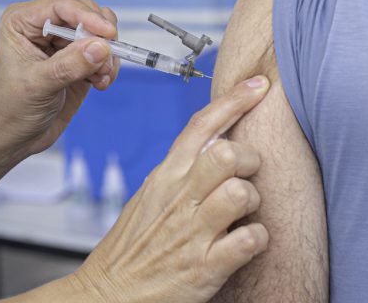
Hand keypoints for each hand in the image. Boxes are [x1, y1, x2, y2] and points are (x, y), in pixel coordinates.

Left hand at [0, 0, 119, 156]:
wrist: (14, 138)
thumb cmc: (10, 109)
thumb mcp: (37, 86)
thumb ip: (69, 65)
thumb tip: (100, 47)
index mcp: (22, 22)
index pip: (62, 5)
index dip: (87, 17)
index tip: (107, 33)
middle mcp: (43, 26)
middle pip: (85, 14)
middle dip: (100, 37)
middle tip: (105, 62)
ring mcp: (62, 43)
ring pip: (98, 31)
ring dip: (106, 54)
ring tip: (101, 78)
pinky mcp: (77, 59)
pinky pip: (103, 51)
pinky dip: (108, 65)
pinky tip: (99, 83)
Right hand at [68, 77, 270, 302]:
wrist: (108, 294)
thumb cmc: (133, 246)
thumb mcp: (150, 195)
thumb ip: (181, 169)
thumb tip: (216, 140)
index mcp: (165, 176)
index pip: (201, 125)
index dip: (235, 100)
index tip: (259, 85)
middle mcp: (178, 198)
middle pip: (228, 153)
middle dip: (251, 160)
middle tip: (249, 175)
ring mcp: (192, 233)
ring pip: (241, 193)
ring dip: (254, 202)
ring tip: (245, 213)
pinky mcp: (205, 267)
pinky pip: (250, 240)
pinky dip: (258, 239)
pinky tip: (247, 243)